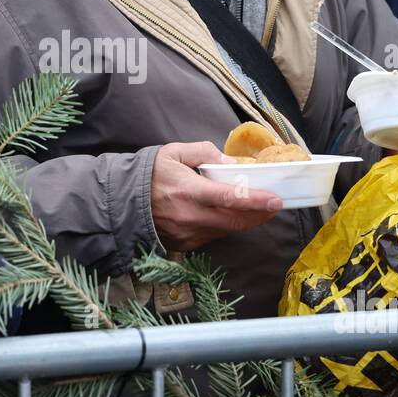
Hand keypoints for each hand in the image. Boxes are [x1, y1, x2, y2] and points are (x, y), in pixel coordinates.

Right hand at [150, 141, 281, 253]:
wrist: (121, 202)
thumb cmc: (149, 174)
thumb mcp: (174, 152)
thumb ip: (204, 152)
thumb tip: (229, 163)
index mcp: (188, 191)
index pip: (230, 198)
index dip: (256, 201)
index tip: (276, 200)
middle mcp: (190, 216)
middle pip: (235, 220)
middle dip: (259, 214)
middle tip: (273, 205)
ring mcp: (187, 234)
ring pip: (226, 230)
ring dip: (244, 220)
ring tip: (256, 208)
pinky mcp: (184, 244)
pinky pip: (212, 236)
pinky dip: (224, 225)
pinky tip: (226, 215)